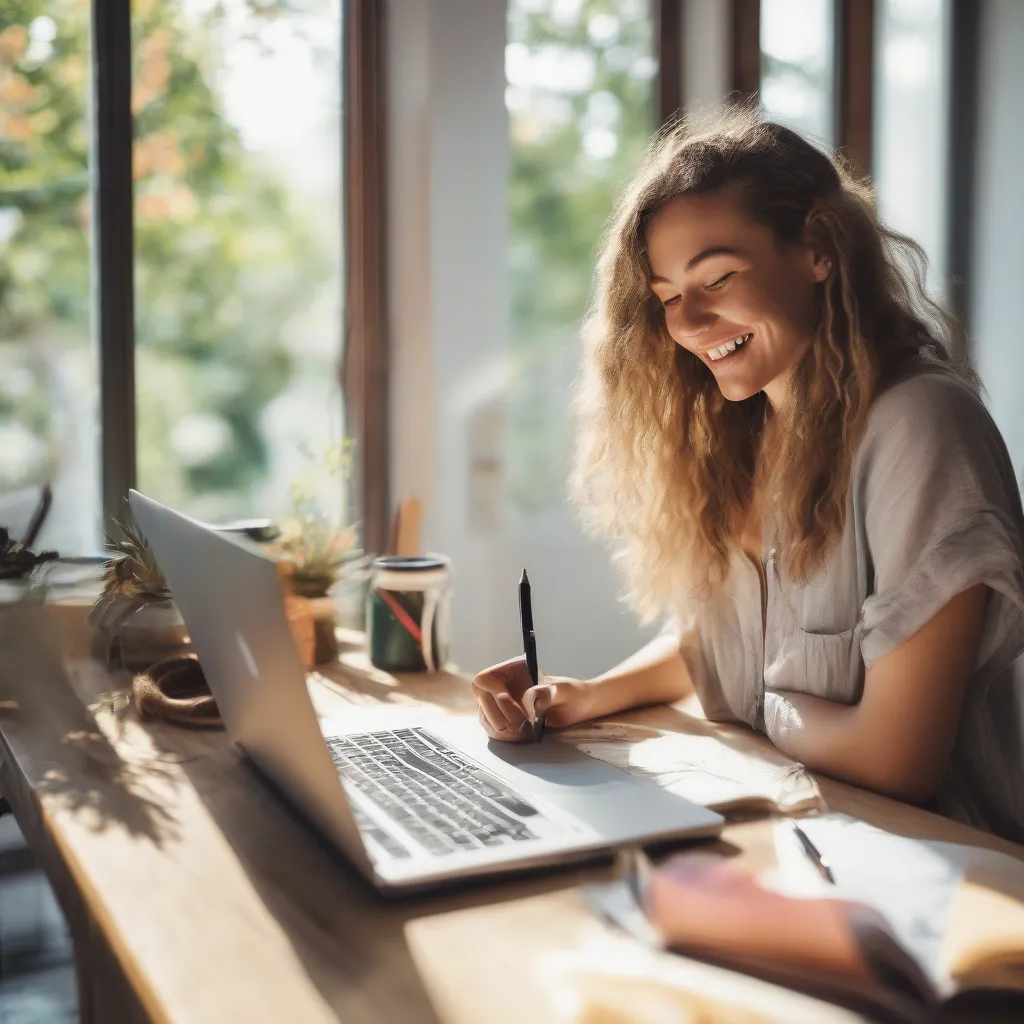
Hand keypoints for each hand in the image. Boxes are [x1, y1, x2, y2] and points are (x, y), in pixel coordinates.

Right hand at [471, 656, 590, 741]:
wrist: (577, 707)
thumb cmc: (572, 693)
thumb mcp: (564, 690)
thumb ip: (548, 692)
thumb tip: (531, 696)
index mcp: (513, 669)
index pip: (485, 680)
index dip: (496, 697)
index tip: (518, 713)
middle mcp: (501, 684)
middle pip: (483, 702)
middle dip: (501, 718)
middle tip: (524, 726)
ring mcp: (499, 702)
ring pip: (485, 718)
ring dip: (503, 730)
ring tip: (526, 732)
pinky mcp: (503, 718)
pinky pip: (492, 729)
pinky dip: (505, 737)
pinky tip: (522, 736)